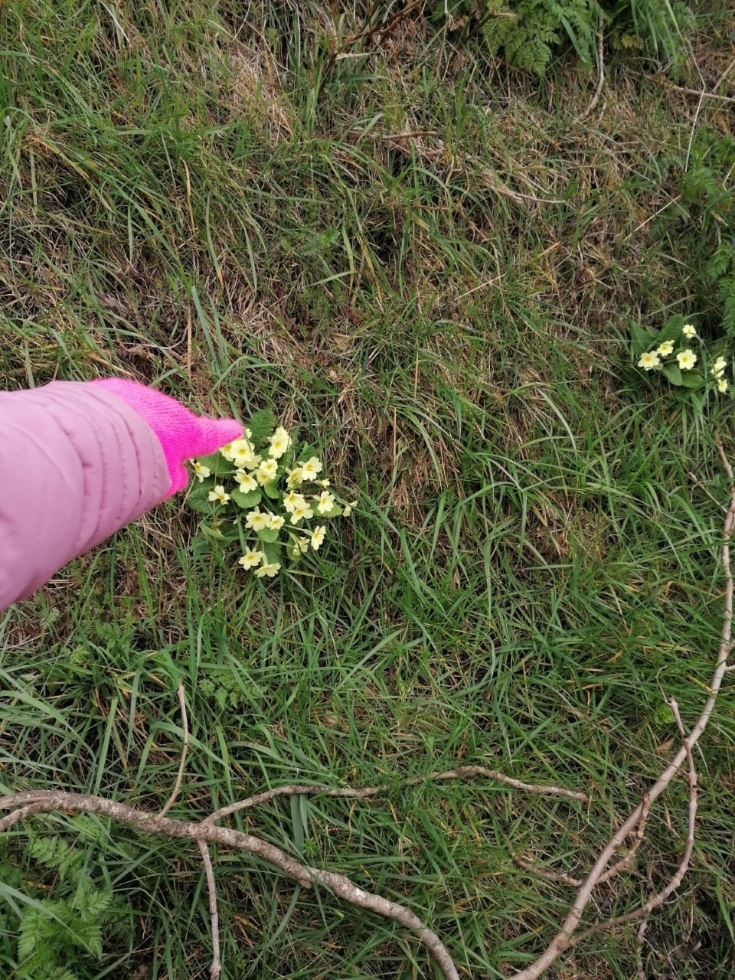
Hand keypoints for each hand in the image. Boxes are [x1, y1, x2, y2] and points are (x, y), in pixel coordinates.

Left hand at [95, 379, 241, 495]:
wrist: (98, 435)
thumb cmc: (137, 467)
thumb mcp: (161, 484)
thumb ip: (172, 477)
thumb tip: (176, 472)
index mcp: (186, 432)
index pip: (210, 434)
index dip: (224, 434)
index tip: (236, 429)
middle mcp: (168, 410)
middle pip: (167, 429)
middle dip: (157, 441)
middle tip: (138, 463)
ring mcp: (141, 396)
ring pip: (140, 417)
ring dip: (130, 430)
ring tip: (111, 451)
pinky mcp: (113, 388)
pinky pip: (116, 407)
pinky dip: (110, 420)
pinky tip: (97, 435)